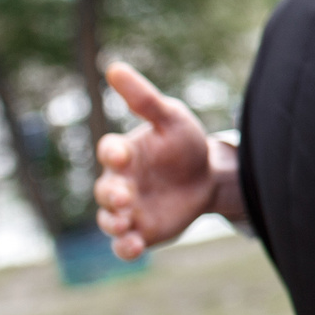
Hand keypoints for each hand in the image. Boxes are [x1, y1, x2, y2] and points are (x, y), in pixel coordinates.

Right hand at [93, 62, 236, 258]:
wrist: (209, 177)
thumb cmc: (184, 144)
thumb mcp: (170, 117)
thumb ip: (143, 98)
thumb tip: (114, 67)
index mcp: (125, 153)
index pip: (110, 151)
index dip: (113, 152)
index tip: (122, 153)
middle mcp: (120, 182)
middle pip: (105, 190)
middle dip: (112, 194)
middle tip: (126, 195)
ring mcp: (128, 210)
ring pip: (109, 220)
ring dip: (113, 222)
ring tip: (125, 223)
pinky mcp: (141, 232)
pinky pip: (124, 245)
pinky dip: (125, 248)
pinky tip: (135, 246)